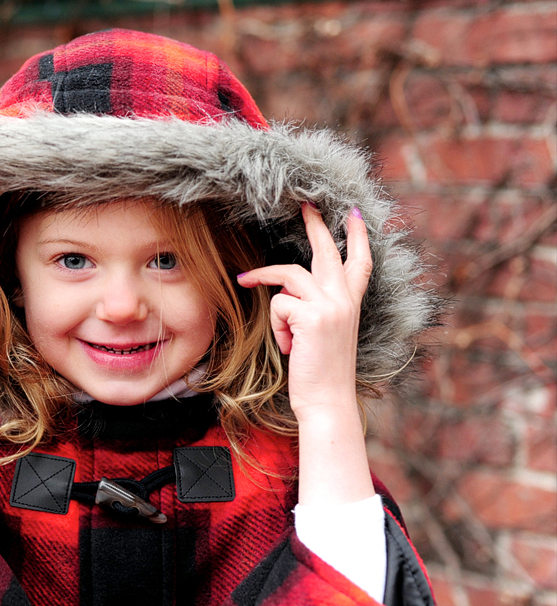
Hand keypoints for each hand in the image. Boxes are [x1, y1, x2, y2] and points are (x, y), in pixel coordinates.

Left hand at [237, 203, 371, 422]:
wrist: (328, 402)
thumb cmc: (321, 372)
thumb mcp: (323, 334)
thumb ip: (313, 308)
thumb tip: (288, 293)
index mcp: (350, 303)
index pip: (360, 263)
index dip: (357, 236)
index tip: (353, 213)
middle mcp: (345, 300)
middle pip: (327, 251)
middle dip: (314, 224)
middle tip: (305, 204)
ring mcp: (331, 306)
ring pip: (289, 274)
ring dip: (264, 277)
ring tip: (245, 279)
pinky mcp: (313, 316)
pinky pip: (278, 304)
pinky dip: (276, 326)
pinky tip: (287, 346)